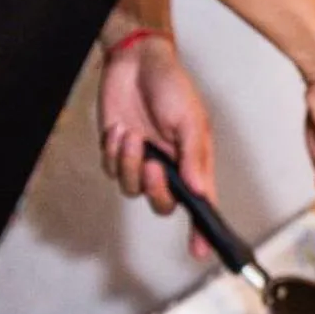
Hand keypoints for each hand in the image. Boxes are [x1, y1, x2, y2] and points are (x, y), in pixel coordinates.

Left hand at [99, 34, 216, 258]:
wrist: (135, 61)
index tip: (202, 251)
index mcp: (192, 162)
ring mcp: (142, 161)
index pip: (201, 203)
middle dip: (155, 190)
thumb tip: (201, 193)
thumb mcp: (190, 120)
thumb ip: (194, 158)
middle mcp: (168, 167)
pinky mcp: (118, 152)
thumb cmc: (171, 86)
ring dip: (129, 164)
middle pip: (162, 203)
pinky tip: (120, 131)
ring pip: (132, 188)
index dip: (202, 230)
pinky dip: (114, 153)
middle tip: (152, 165)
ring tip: (131, 136)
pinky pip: (112, 171)